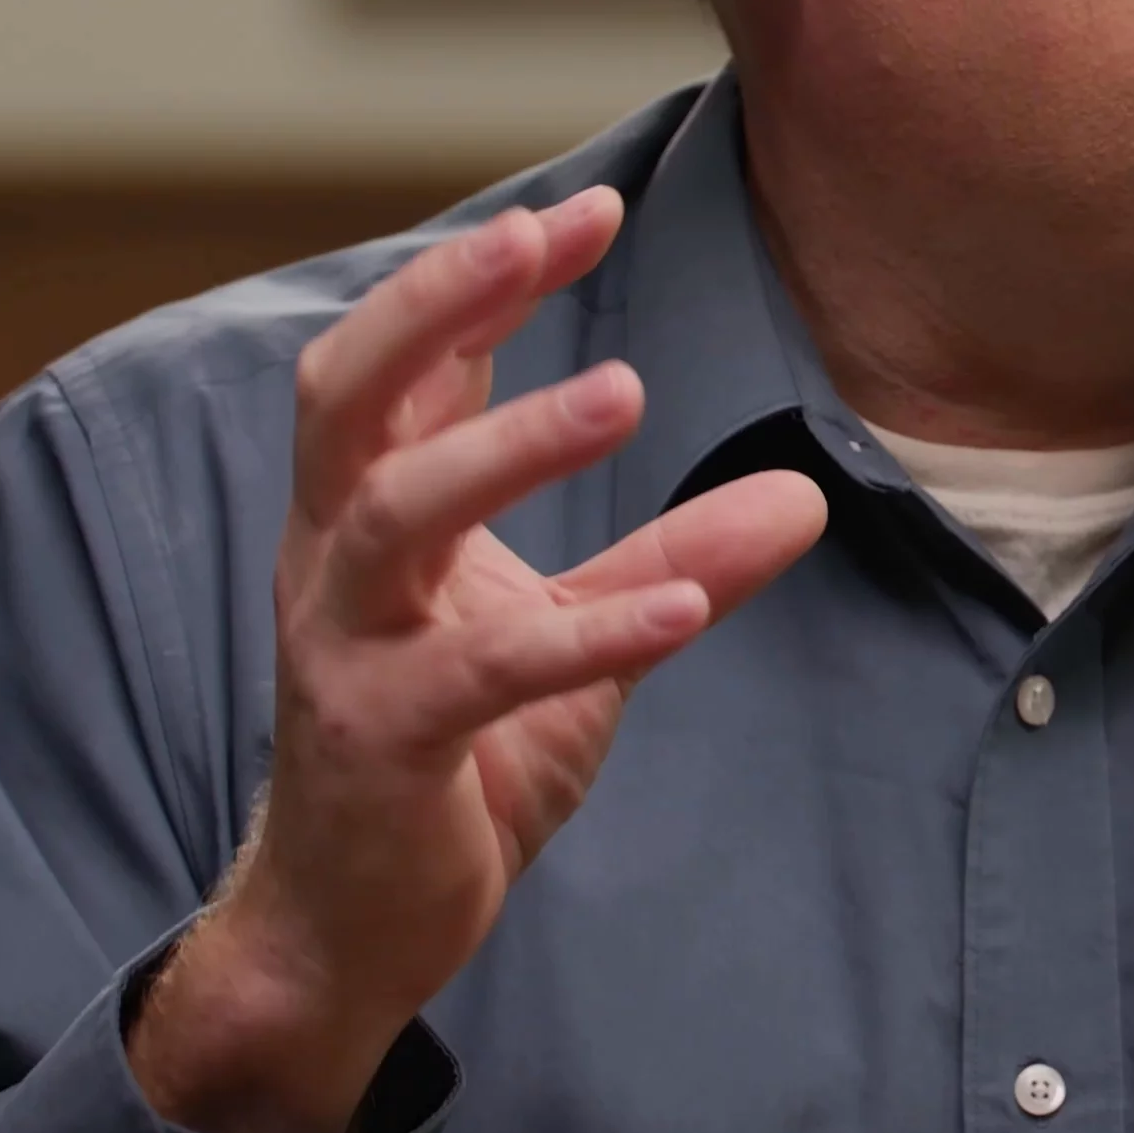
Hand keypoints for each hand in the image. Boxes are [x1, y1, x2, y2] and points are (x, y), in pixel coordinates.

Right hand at [127, 187, 826, 1132]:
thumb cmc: (452, 760)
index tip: (585, 207)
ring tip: (624, 392)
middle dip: (437, 301)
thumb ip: (670, 559)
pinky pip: (481, 671)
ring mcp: (343, 650)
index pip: (405, 365)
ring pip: (395, 514)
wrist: (357, 925)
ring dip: (508, 444)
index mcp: (365, 517)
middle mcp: (333, 563)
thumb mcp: (574, 644)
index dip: (478, 280)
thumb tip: (800, 494)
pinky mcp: (380, 742)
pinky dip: (586, 631)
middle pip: (348, 395)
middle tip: (541, 229)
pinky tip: (684, 605)